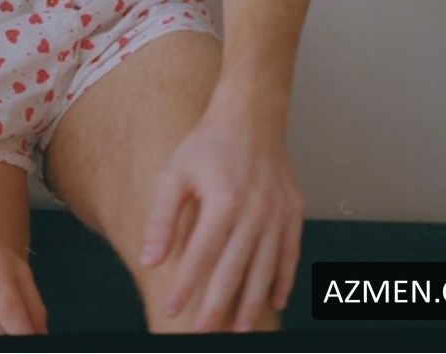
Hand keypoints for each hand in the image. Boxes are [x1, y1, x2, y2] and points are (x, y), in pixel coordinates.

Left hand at [138, 88, 302, 331]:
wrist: (251, 114)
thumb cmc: (208, 143)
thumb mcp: (175, 173)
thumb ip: (162, 218)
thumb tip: (151, 261)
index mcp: (223, 202)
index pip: (200, 258)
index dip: (185, 288)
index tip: (172, 311)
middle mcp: (255, 212)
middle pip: (234, 271)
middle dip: (217, 307)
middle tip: (204, 334)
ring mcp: (278, 213)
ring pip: (265, 270)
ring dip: (252, 303)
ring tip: (240, 329)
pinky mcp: (294, 210)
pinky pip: (290, 254)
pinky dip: (283, 280)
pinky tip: (275, 300)